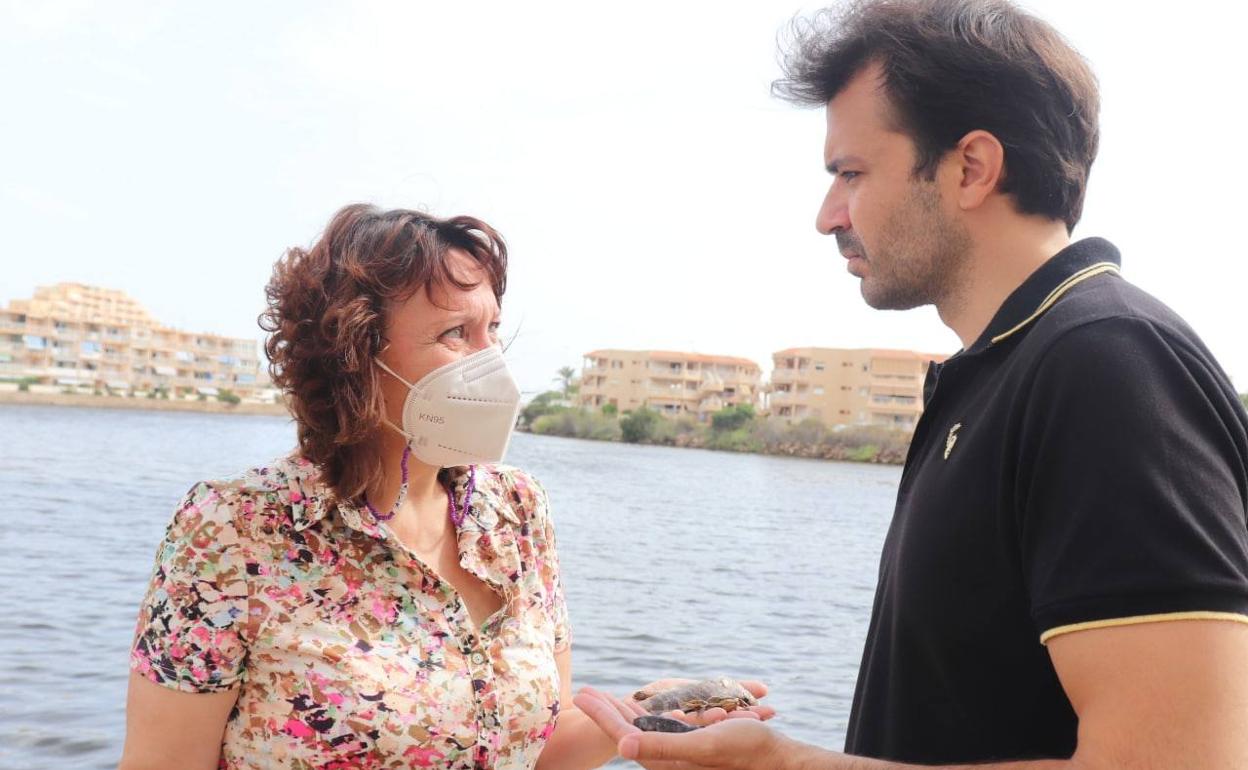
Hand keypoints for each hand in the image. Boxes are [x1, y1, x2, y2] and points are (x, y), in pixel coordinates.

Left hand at [573, 686, 783, 769]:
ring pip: (641, 728)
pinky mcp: (691, 746)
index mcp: (664, 759)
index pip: (622, 733)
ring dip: (621, 710)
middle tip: (583, 691)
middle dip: (605, 709)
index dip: (601, 714)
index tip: (582, 695)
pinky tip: (641, 707)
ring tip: (602, 696)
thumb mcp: (701, 746)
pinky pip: (660, 728)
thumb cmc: (744, 753)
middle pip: (627, 729)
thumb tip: (622, 743)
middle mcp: (667, 758)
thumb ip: (660, 745)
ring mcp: (678, 752)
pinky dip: (645, 714)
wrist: (775, 761)